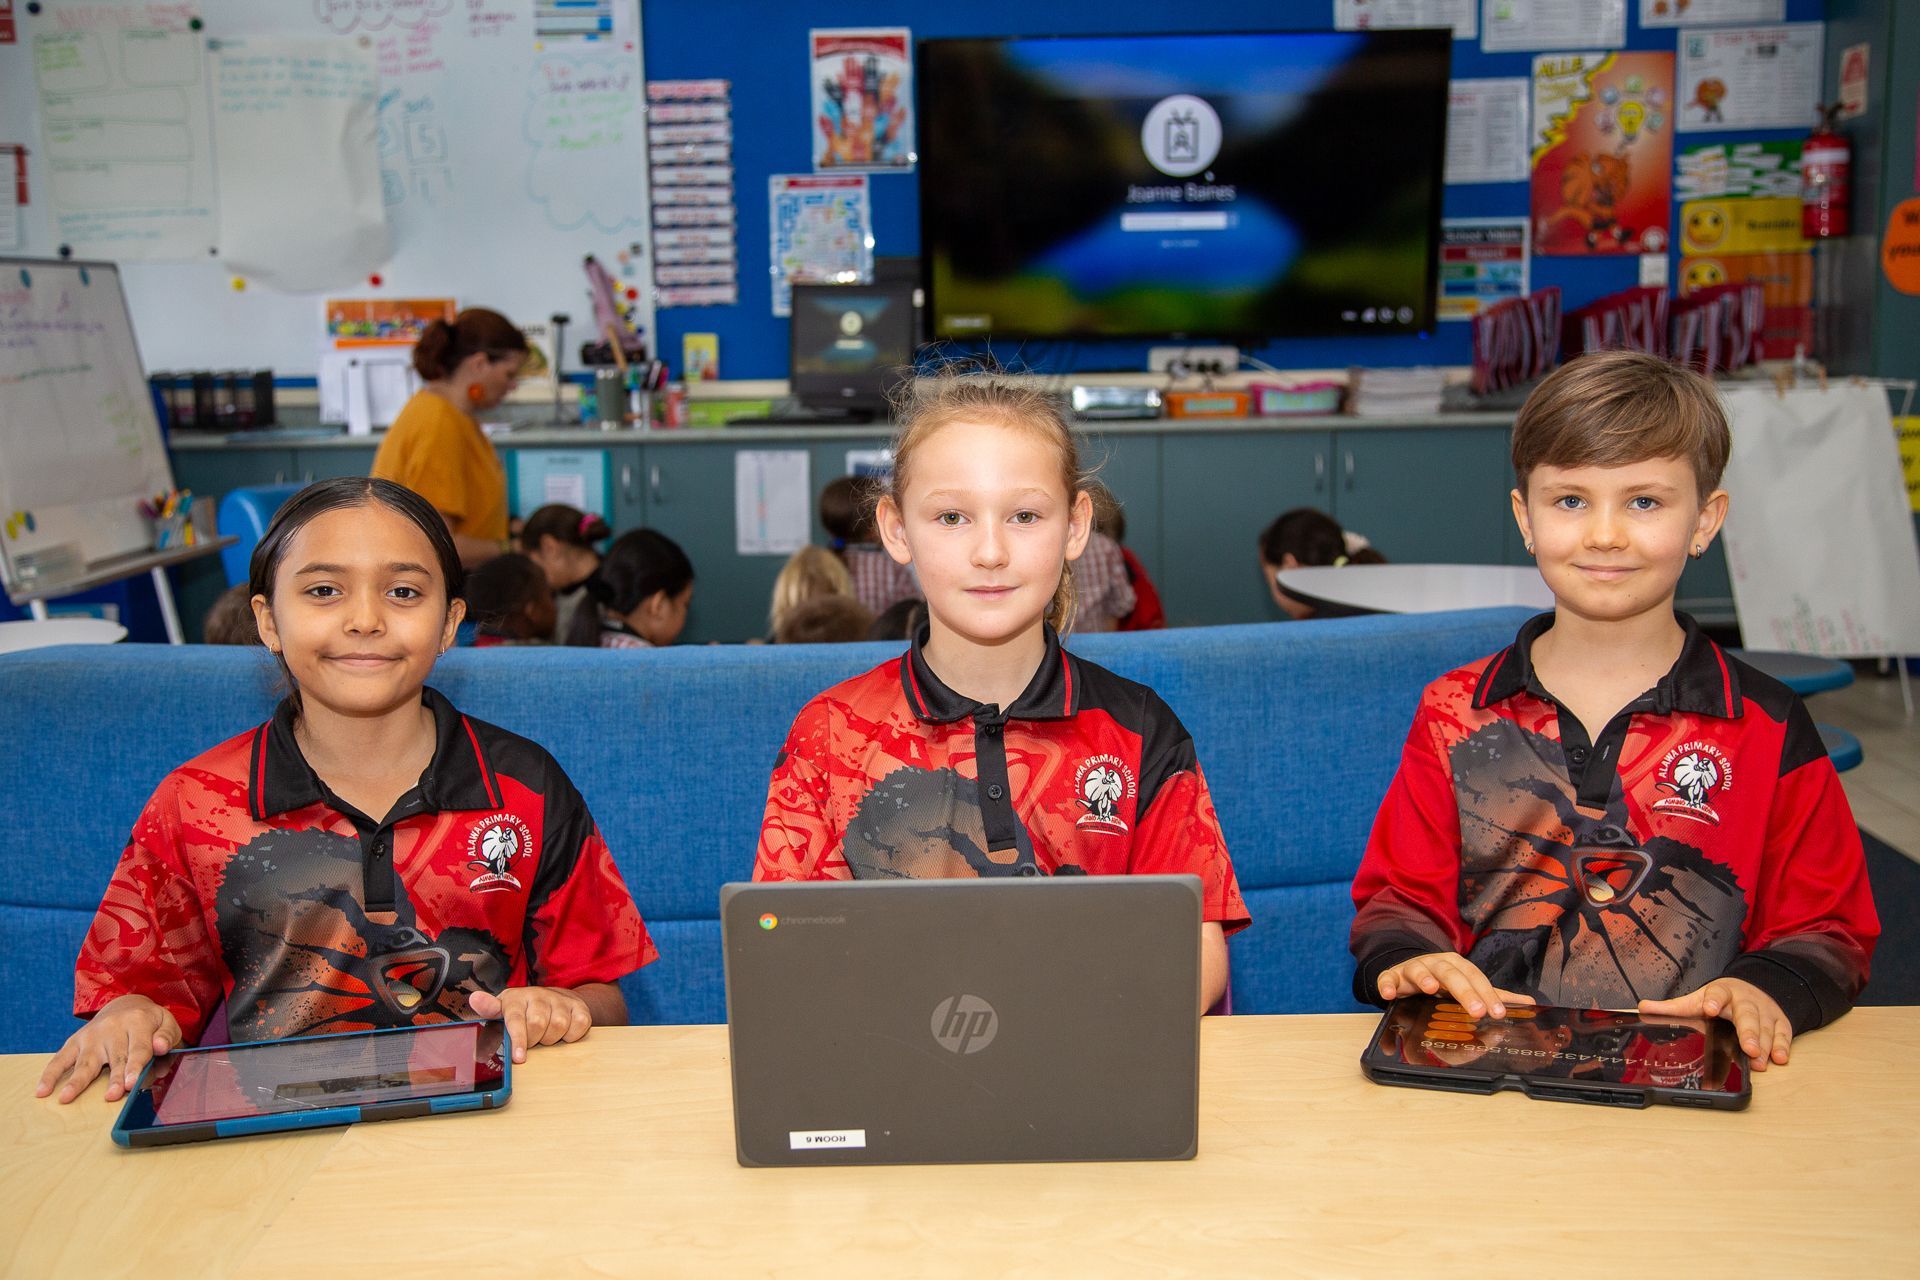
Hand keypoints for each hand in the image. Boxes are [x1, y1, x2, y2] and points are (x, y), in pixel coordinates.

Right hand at [36, 994, 183, 1104]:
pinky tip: (43, 1091)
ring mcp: (92, 1035)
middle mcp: (113, 1027)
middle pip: (115, 1057)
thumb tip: (160, 1047)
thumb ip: (166, 1036)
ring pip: (86, 1061)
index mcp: (138, 1022)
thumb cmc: (149, 1022)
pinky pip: (60, 1058)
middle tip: (112, 1095)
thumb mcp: (166, 1023)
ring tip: (66, 1097)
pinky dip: (50, 1075)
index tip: (131, 1083)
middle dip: (113, 1077)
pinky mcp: (75, 1041)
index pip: (139, 1048)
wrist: (126, 1005)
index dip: (135, 1066)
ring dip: (77, 1080)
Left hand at [467, 987, 592, 1063]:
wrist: (552, 997)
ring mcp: (560, 1000)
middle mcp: (539, 996)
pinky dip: (572, 1035)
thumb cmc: (522, 1010)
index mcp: (517, 998)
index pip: (516, 1019)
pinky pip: (579, 1025)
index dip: (518, 1039)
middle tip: (531, 1043)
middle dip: (534, 1040)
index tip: (519, 1058)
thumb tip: (474, 999)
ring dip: (551, 1039)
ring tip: (545, 1037)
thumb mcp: (502, 1010)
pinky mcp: (579, 1006)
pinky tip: (563, 1034)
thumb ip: (489, 1009)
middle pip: (538, 1024)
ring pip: (559, 1025)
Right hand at [1377, 952, 1534, 1018]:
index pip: (1476, 978)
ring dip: (1424, 978)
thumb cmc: (1442, 981)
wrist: (1408, 970)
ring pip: (1419, 970)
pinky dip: (1387, 984)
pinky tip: (1388, 994)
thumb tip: (1529, 1003)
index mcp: (1457, 966)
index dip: (1487, 994)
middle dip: (1464, 991)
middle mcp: (1436, 964)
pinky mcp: (1393, 976)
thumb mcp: (1468, 985)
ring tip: (1430, 989)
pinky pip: (1388, 978)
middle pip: (1451, 974)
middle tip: (1477, 1012)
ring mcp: (1413, 969)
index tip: (1499, 1013)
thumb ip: (1494, 995)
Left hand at [1639, 979, 1791, 1070]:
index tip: (1709, 1008)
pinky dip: (1783, 1046)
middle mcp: (1745, 1001)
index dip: (1713, 1000)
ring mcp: (1765, 1012)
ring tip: (1759, 1061)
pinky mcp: (1780, 1022)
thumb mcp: (1696, 1001)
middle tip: (1748, 1049)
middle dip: (1749, 1032)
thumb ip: (1672, 1008)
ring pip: (1767, 1028)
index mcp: (1721, 993)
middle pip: (1747, 1015)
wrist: (1752, 990)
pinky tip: (1780, 1058)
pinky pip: (1784, 1034)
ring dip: (1765, 1045)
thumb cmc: (1720, 1000)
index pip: (1717, 994)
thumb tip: (1641, 1007)